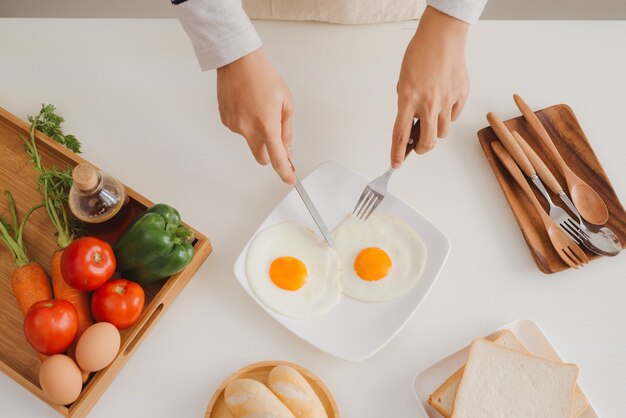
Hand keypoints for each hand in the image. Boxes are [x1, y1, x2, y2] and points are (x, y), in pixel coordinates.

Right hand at [217, 48, 295, 183]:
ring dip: (257, 133)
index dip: (283, 172)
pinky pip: (240, 131)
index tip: (288, 179)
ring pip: (250, 142)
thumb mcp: (286, 103)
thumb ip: (286, 131)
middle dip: (270, 153)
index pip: (276, 158)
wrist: (238, 61)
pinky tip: (248, 106)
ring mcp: (234, 126)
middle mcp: (248, 128)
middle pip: (262, 158)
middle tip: (275, 137)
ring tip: (258, 108)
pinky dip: (246, 124)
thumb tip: (287, 150)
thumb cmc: (263, 77)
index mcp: (267, 124)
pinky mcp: (225, 121)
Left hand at [391, 6, 469, 167]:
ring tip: (431, 117)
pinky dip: (447, 115)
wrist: (442, 38)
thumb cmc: (420, 56)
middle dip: (420, 149)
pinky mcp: (461, 96)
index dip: (397, 153)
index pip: (400, 134)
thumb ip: (406, 105)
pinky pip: (453, 117)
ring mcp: (446, 101)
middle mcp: (428, 103)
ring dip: (435, 131)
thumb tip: (410, 126)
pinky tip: (443, 102)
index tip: (395, 164)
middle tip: (416, 146)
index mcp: (408, 98)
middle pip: (426, 142)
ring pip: (442, 133)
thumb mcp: (403, 82)